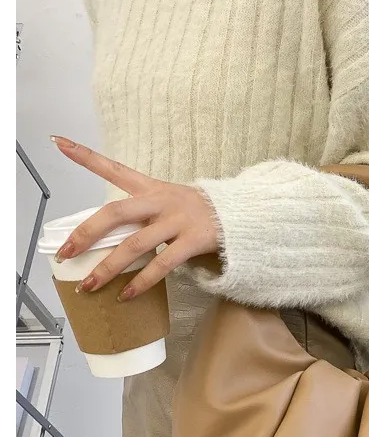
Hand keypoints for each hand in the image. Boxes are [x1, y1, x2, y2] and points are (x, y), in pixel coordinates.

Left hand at [51, 136, 219, 300]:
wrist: (241, 214)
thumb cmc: (199, 212)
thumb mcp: (169, 202)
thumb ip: (142, 213)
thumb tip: (108, 237)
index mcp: (152, 188)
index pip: (115, 168)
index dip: (86, 156)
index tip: (58, 142)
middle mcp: (161, 201)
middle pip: (116, 213)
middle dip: (86, 233)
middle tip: (65, 252)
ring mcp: (177, 220)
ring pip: (134, 244)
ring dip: (108, 267)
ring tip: (88, 285)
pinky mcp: (192, 240)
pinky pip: (161, 264)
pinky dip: (141, 281)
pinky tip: (126, 295)